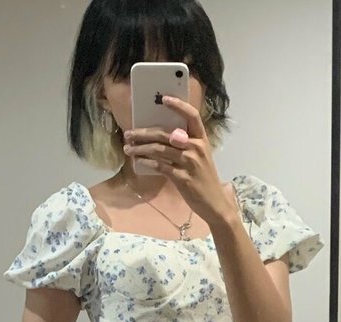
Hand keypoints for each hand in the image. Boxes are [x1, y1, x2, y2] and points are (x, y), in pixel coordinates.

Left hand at [123, 95, 231, 226]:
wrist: (213, 202)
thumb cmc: (203, 178)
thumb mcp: (198, 157)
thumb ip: (183, 145)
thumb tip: (158, 137)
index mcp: (201, 139)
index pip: (192, 116)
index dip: (178, 106)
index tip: (163, 99)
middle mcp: (196, 148)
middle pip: (166, 134)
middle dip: (144, 133)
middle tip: (128, 134)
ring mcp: (190, 163)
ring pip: (160, 150)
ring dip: (140, 148)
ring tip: (128, 149)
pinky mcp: (183, 178)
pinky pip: (161, 166)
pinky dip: (147, 162)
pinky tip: (138, 161)